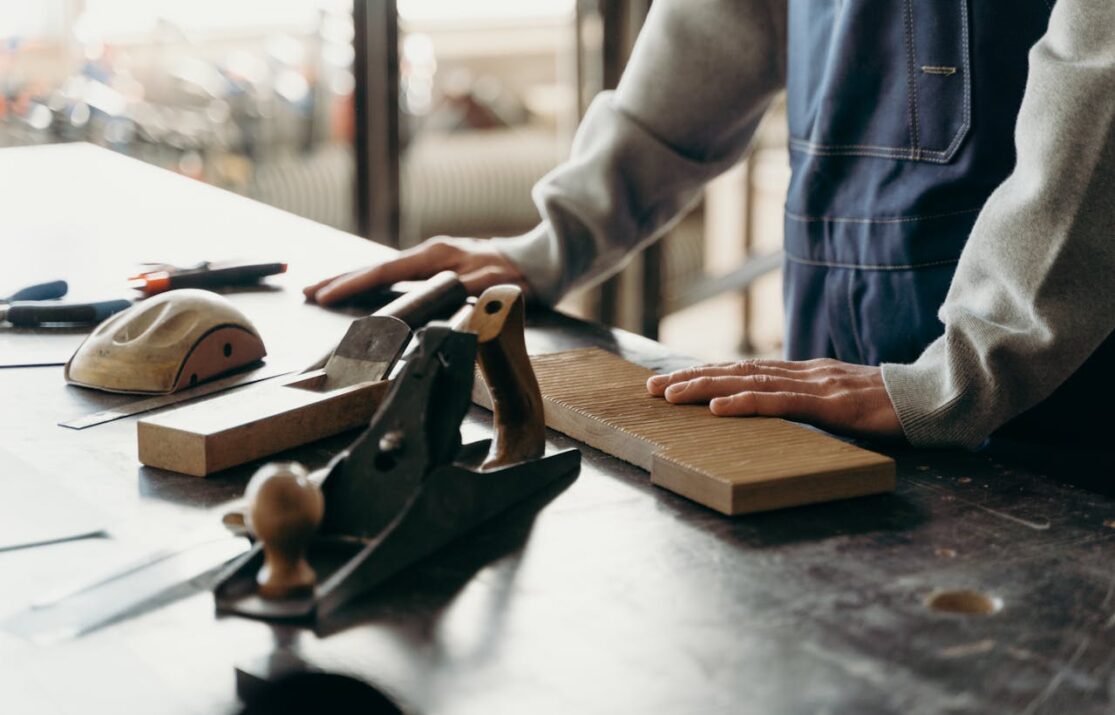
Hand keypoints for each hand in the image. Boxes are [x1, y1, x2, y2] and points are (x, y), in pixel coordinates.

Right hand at [304, 236, 525, 304]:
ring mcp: (433, 260)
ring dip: (353, 281)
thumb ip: (461, 295)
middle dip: (339, 279)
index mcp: (435, 256)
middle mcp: (429, 254)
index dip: (351, 285)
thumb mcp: (491, 287)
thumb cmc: (516, 276)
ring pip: (383, 271)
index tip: (323, 294)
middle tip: (307, 291)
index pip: (383, 272)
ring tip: (323, 290)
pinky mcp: (439, 268)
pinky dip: (373, 283)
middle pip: (375, 267)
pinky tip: (363, 290)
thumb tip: (435, 307)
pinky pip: (396, 275)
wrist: (539, 264)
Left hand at [646, 358, 902, 438]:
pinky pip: (780, 402)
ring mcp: (816, 384)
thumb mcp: (842, 403)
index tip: (670, 383)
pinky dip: (745, 403)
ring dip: (705, 388)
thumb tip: (779, 413)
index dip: (705, 374)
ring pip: (749, 382)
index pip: (745, 370)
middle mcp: (804, 372)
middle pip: (736, 371)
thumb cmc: (893, 405)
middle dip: (690, 379)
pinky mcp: (831, 403)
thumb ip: (811, 403)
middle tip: (650, 390)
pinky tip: (718, 408)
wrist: (939, 397)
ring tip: (670, 396)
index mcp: (804, 373)